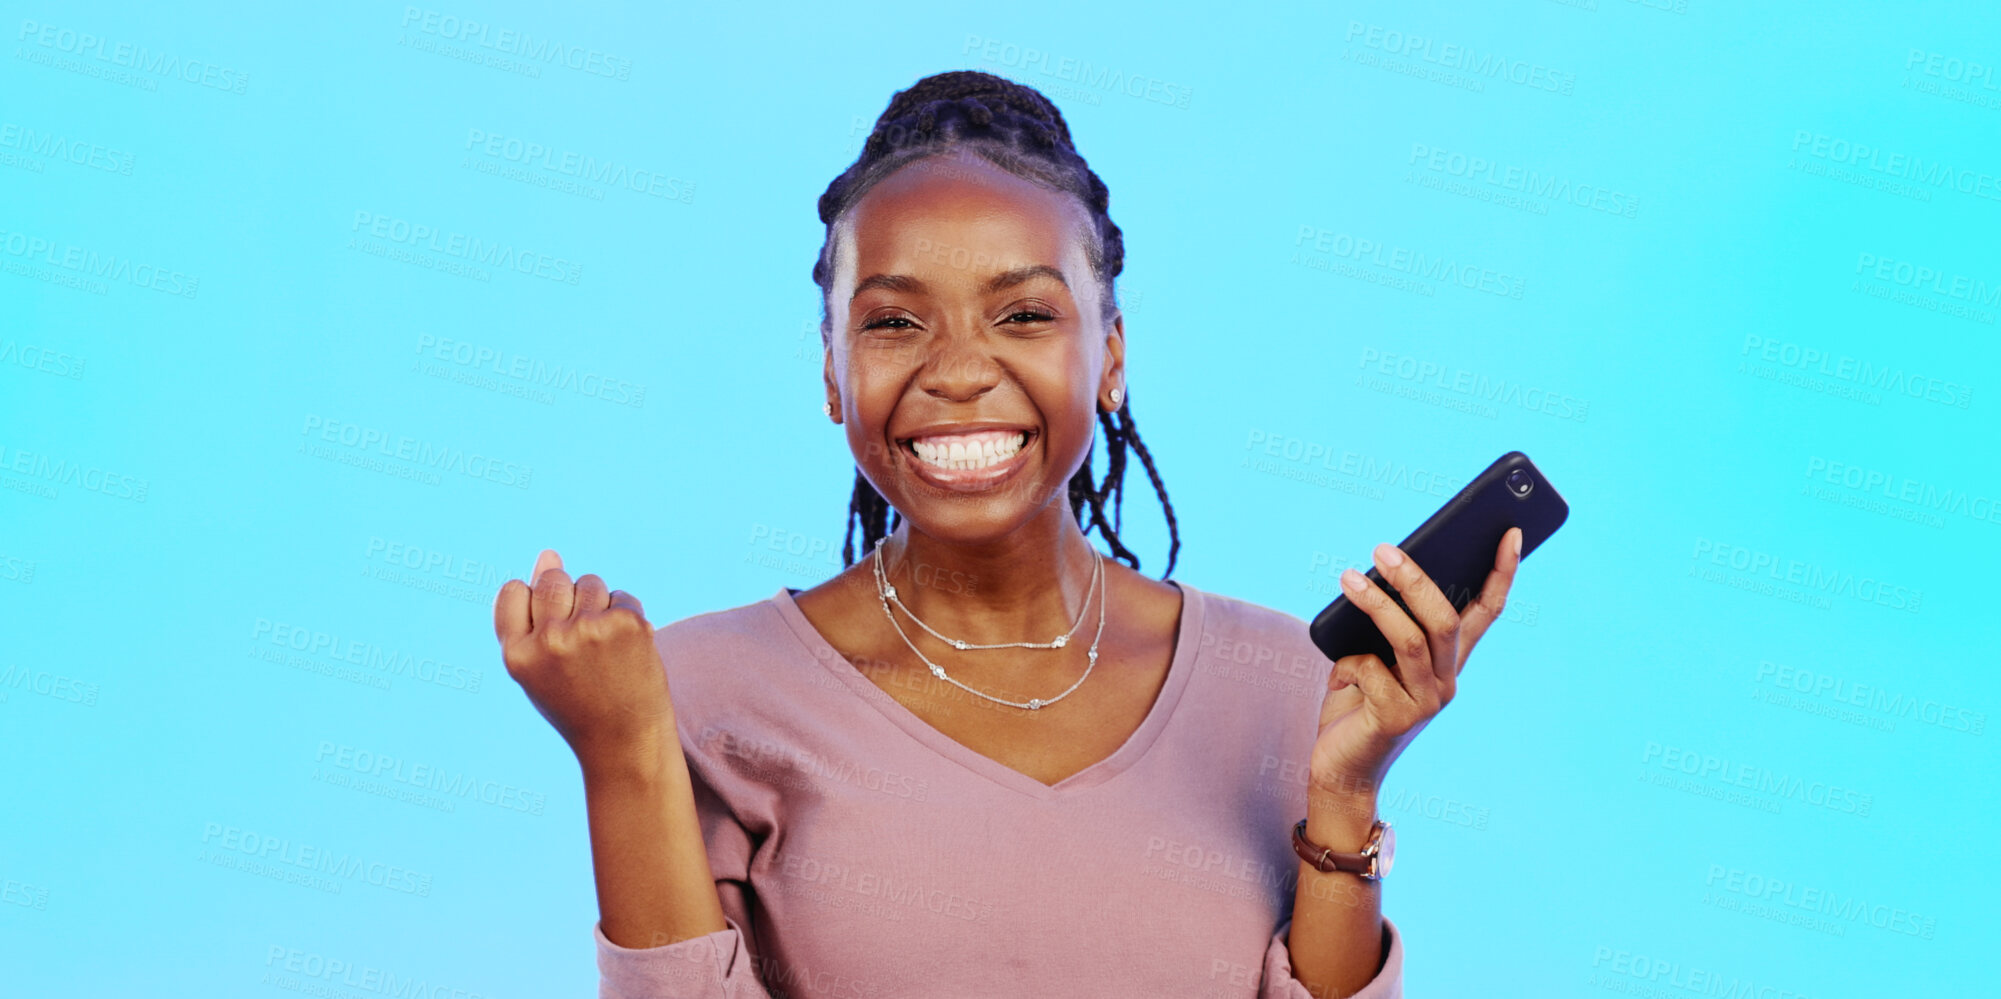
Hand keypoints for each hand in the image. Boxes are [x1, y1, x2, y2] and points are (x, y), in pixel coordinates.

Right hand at [493, 549, 675, 773]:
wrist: (625, 740)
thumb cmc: (577, 702)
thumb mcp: (539, 665)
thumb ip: (533, 613)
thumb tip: (548, 553)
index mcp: (517, 654)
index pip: (513, 590)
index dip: (533, 604)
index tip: (550, 631)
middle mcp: (549, 640)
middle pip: (552, 579)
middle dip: (567, 598)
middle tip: (582, 642)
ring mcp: (588, 630)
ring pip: (590, 582)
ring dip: (598, 604)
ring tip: (604, 648)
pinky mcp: (626, 623)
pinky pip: (621, 596)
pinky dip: (626, 615)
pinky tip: (626, 648)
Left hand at [1308, 529, 1522, 800]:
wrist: (1341, 768)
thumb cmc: (1355, 704)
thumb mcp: (1373, 655)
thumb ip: (1383, 627)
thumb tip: (1373, 577)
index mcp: (1447, 661)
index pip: (1486, 612)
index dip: (1501, 574)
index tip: (1511, 533)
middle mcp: (1445, 681)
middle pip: (1444, 620)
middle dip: (1416, 580)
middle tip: (1383, 549)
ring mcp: (1425, 702)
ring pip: (1409, 640)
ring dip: (1376, 605)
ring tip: (1346, 578)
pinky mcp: (1396, 719)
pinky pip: (1369, 671)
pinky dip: (1346, 665)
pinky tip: (1337, 680)